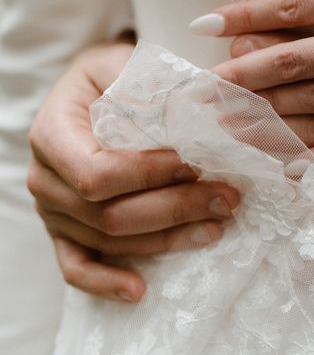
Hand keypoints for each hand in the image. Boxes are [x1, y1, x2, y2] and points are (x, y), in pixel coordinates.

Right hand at [28, 42, 240, 301]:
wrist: (94, 90)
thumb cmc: (114, 76)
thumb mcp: (128, 65)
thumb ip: (156, 88)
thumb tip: (206, 111)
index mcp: (52, 132)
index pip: (98, 172)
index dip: (149, 175)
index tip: (197, 164)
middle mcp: (45, 178)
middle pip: (108, 213)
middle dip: (175, 208)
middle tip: (227, 198)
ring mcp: (52, 212)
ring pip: (108, 240)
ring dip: (167, 238)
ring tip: (217, 225)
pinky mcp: (65, 234)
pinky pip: (77, 268)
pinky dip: (106, 283)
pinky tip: (141, 290)